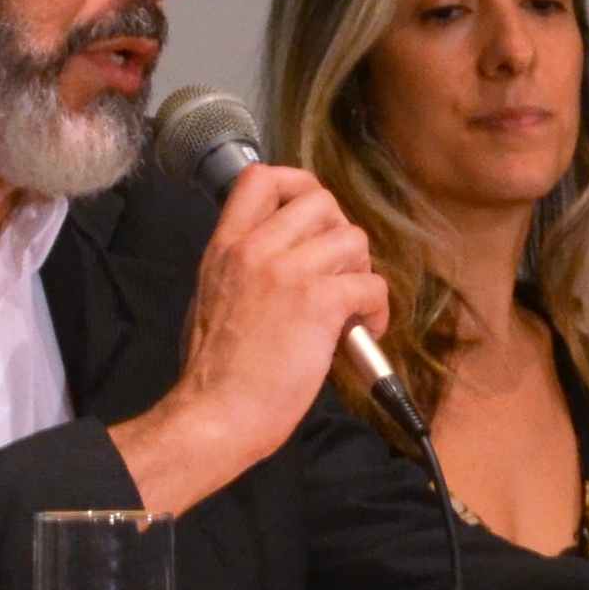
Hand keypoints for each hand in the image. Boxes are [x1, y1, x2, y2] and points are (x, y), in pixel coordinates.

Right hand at [109, 165, 388, 511]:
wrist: (217, 412)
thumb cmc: (214, 371)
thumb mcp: (211, 298)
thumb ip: (242, 269)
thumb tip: (277, 264)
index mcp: (226, 245)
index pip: (260, 177)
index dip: (297, 186)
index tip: (312, 219)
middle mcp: (256, 248)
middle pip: (321, 201)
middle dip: (340, 233)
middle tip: (338, 273)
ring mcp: (288, 273)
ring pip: (353, 239)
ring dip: (361, 273)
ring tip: (351, 308)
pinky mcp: (318, 303)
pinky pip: (372, 286)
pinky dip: (377, 310)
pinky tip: (363, 333)